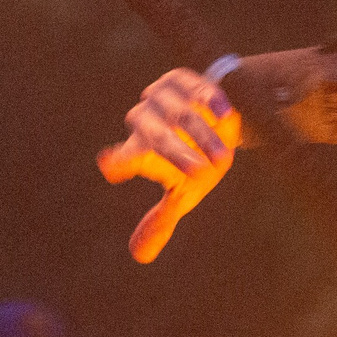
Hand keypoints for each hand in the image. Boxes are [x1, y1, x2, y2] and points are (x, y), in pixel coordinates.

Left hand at [96, 68, 242, 262]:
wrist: (216, 120)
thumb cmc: (195, 161)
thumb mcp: (182, 193)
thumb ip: (161, 220)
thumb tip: (139, 257)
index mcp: (138, 150)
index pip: (122, 158)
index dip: (118, 161)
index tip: (111, 164)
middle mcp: (145, 120)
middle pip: (155, 136)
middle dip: (178, 154)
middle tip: (200, 172)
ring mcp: (163, 97)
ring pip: (178, 113)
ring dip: (202, 134)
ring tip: (224, 156)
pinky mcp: (185, 79)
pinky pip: (195, 87)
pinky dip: (210, 99)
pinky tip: (225, 114)